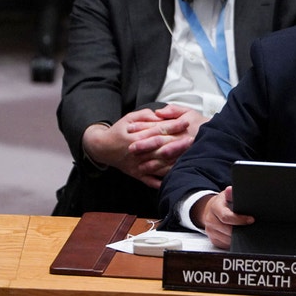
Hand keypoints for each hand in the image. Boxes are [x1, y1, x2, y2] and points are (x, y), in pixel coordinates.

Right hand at [82, 106, 206, 188]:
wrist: (102, 148)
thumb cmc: (118, 131)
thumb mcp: (129, 118)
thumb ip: (145, 116)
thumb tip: (160, 115)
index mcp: (135, 137)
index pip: (158, 131)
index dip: (173, 126)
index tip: (186, 122)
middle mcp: (137, 152)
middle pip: (161, 148)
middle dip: (178, 144)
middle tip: (193, 140)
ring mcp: (137, 165)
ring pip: (159, 165)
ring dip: (174, 162)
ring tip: (189, 158)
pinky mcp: (137, 174)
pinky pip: (151, 180)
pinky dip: (162, 180)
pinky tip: (175, 178)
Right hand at [192, 187, 254, 249]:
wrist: (210, 210)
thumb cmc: (223, 203)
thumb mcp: (227, 195)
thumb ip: (231, 193)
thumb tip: (230, 190)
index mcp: (215, 207)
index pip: (226, 217)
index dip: (240, 220)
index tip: (251, 220)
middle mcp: (210, 220)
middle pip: (227, 230)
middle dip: (241, 230)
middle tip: (251, 227)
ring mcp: (210, 231)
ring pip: (226, 239)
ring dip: (237, 237)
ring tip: (247, 231)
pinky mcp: (213, 239)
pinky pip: (224, 244)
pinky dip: (232, 242)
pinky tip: (239, 236)